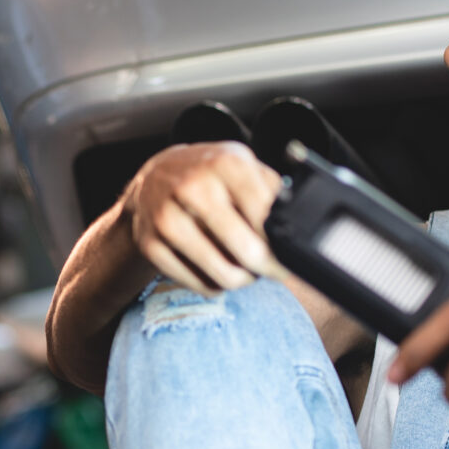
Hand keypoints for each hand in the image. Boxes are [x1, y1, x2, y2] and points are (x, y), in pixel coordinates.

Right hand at [124, 142, 281, 295]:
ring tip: (246, 271)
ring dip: (243, 280)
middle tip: (271, 268)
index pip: (266, 217)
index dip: (282, 243)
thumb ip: (272, 188)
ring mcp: (167, 217)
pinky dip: (215, 285)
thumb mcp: (241, 164)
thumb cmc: (207, 174)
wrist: (152, 178)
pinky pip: (198, 285)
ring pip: (224, 276)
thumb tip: (297, 222)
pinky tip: (217, 270)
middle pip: (248, 251)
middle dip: (267, 267)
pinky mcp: (150, 244)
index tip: (288, 255)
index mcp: (223, 164)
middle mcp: (192, 187)